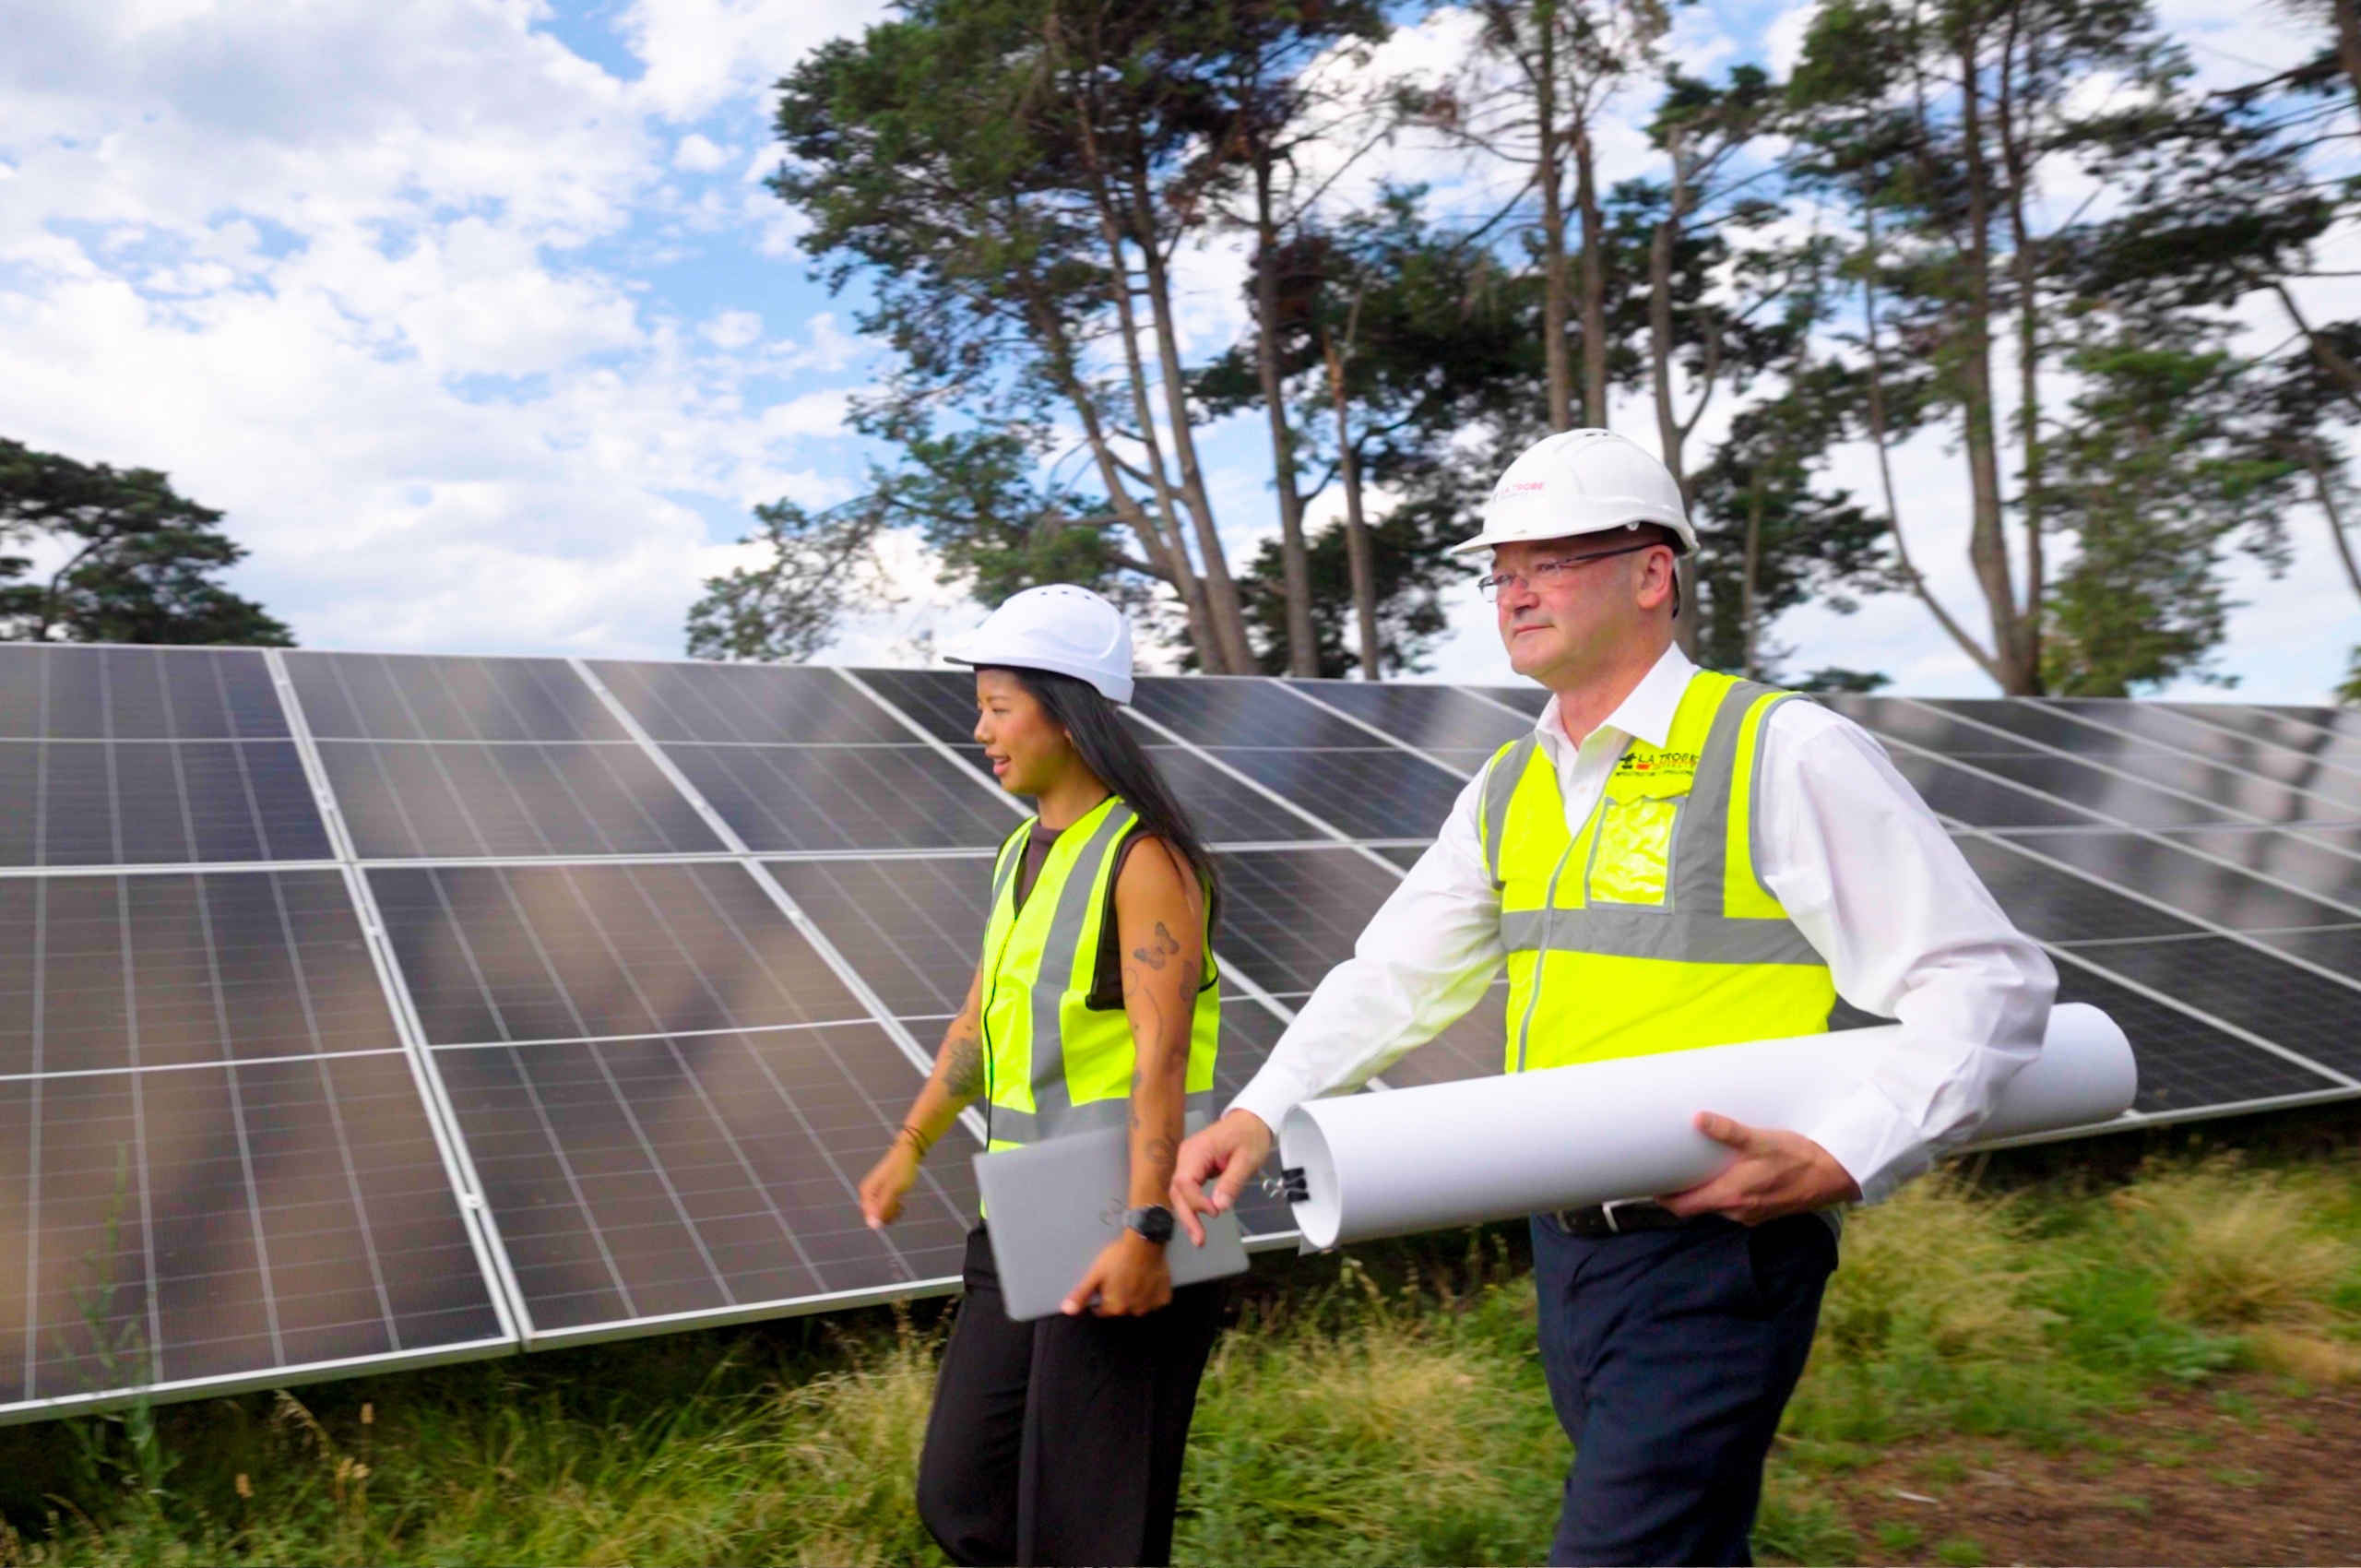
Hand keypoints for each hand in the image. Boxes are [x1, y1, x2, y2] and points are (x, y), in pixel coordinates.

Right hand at [858, 1138, 920, 1229]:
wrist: (908, 1153)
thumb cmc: (900, 1170)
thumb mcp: (893, 1190)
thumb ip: (882, 1208)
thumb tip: (873, 1226)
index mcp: (866, 1193)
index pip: (870, 1217)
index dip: (883, 1218)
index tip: (895, 1209)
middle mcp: (867, 1195)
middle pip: (875, 1216)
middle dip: (888, 1215)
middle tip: (900, 1207)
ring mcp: (875, 1194)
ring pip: (881, 1213)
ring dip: (892, 1213)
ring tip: (901, 1205)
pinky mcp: (883, 1193)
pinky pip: (886, 1208)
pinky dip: (894, 1209)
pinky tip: (901, 1204)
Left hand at [1062, 1232, 1172, 1316]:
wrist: (1145, 1242)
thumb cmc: (1118, 1257)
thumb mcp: (1096, 1273)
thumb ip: (1081, 1294)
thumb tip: (1066, 1311)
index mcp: (1117, 1307)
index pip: (1103, 1310)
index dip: (1101, 1296)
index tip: (1105, 1282)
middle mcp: (1135, 1311)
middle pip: (1122, 1307)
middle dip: (1119, 1296)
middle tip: (1120, 1276)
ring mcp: (1152, 1305)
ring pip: (1138, 1305)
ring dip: (1135, 1296)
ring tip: (1134, 1276)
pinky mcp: (1164, 1297)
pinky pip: (1154, 1300)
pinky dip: (1151, 1293)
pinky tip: (1147, 1279)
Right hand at [1170, 1109, 1273, 1246]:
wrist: (1251, 1120)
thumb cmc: (1250, 1136)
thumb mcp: (1246, 1160)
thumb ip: (1231, 1182)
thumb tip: (1219, 1207)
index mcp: (1197, 1150)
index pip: (1185, 1181)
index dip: (1195, 1201)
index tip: (1215, 1212)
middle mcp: (1187, 1155)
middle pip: (1178, 1190)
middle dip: (1187, 1216)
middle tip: (1199, 1240)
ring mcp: (1189, 1161)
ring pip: (1180, 1192)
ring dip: (1188, 1215)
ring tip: (1198, 1237)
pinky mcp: (1194, 1167)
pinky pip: (1188, 1189)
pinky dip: (1192, 1206)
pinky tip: (1197, 1222)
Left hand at [1657, 1112, 1860, 1226]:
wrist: (1836, 1175)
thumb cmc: (1799, 1158)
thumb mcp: (1761, 1140)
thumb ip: (1728, 1131)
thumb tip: (1698, 1119)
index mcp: (1731, 1196)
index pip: (1683, 1207)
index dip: (1663, 1198)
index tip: (1648, 1184)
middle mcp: (1738, 1212)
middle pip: (1697, 1208)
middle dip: (1680, 1193)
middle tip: (1667, 1172)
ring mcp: (1753, 1214)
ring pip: (1717, 1206)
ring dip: (1704, 1193)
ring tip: (1693, 1170)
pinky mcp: (1765, 1210)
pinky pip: (1736, 1205)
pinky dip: (1724, 1193)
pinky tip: (1727, 1176)